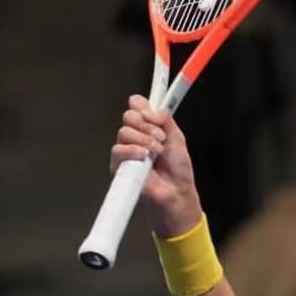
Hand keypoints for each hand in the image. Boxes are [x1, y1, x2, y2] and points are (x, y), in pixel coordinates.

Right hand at [112, 95, 202, 236]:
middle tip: (160, 137)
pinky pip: (118, 149)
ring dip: (144, 140)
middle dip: (147, 125)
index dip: (142, 105)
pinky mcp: (119, 165)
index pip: (136, 105)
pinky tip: (145, 157)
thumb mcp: (177, 137)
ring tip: (157, 151)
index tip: (153, 114)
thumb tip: (152, 109)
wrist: (176, 190)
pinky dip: (133, 150)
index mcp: (148, 126)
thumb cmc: (177, 168)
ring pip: (124, 132)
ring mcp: (126, 149)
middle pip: (129, 116)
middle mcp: (135, 135)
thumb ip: (165, 119)